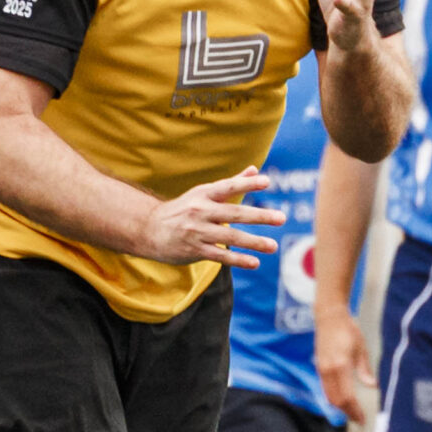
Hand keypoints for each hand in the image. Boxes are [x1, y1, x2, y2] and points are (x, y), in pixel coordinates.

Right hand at [137, 168, 286, 269]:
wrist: (149, 229)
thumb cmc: (183, 209)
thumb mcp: (203, 193)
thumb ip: (231, 183)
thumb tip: (255, 170)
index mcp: (204, 194)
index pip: (229, 186)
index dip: (247, 183)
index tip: (267, 181)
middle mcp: (201, 211)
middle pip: (234, 213)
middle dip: (259, 216)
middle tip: (282, 218)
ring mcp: (197, 231)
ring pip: (230, 236)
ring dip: (253, 242)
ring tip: (273, 246)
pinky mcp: (195, 250)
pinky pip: (220, 255)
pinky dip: (238, 259)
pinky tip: (254, 262)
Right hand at [315, 305, 375, 423]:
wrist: (329, 317)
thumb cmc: (348, 330)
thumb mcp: (361, 348)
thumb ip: (365, 370)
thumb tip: (373, 386)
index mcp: (341, 365)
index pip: (347, 396)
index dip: (354, 411)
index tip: (362, 419)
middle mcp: (328, 370)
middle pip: (336, 400)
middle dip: (347, 412)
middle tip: (359, 420)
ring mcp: (322, 369)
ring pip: (329, 396)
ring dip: (340, 407)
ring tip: (352, 413)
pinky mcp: (319, 368)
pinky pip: (326, 389)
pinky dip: (334, 398)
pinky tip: (344, 401)